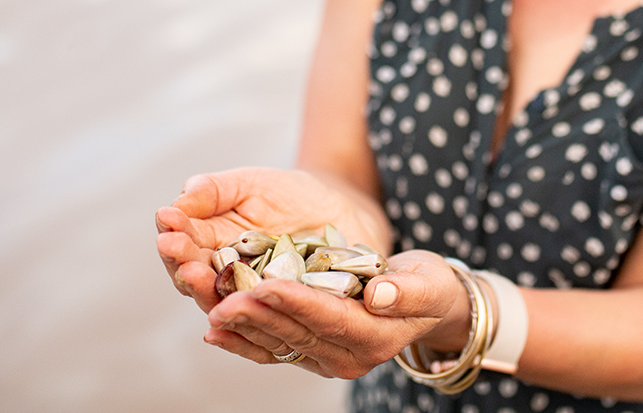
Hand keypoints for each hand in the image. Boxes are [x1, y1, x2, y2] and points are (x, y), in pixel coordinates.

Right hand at [155, 167, 386, 312]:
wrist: (341, 211)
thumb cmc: (290, 196)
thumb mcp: (251, 184)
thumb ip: (214, 191)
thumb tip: (180, 197)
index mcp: (211, 250)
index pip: (184, 249)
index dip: (174, 235)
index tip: (166, 220)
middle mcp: (227, 282)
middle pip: (197, 284)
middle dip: (184, 266)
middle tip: (174, 251)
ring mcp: (256, 303)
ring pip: (227, 308)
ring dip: (208, 293)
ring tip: (195, 274)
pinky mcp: (288, 317)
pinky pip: (268, 328)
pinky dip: (250, 324)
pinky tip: (236, 312)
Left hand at [202, 250, 469, 378]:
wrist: (426, 304)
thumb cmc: (429, 286)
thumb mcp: (428, 282)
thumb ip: (405, 290)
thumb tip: (378, 293)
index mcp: (375, 338)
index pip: (330, 319)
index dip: (297, 302)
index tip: (266, 284)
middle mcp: (348, 357)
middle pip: (296, 334)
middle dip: (258, 315)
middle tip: (224, 297)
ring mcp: (327, 359)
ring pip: (279, 344)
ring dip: (243, 328)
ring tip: (213, 308)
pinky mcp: (311, 353)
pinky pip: (273, 350)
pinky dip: (243, 341)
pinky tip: (217, 329)